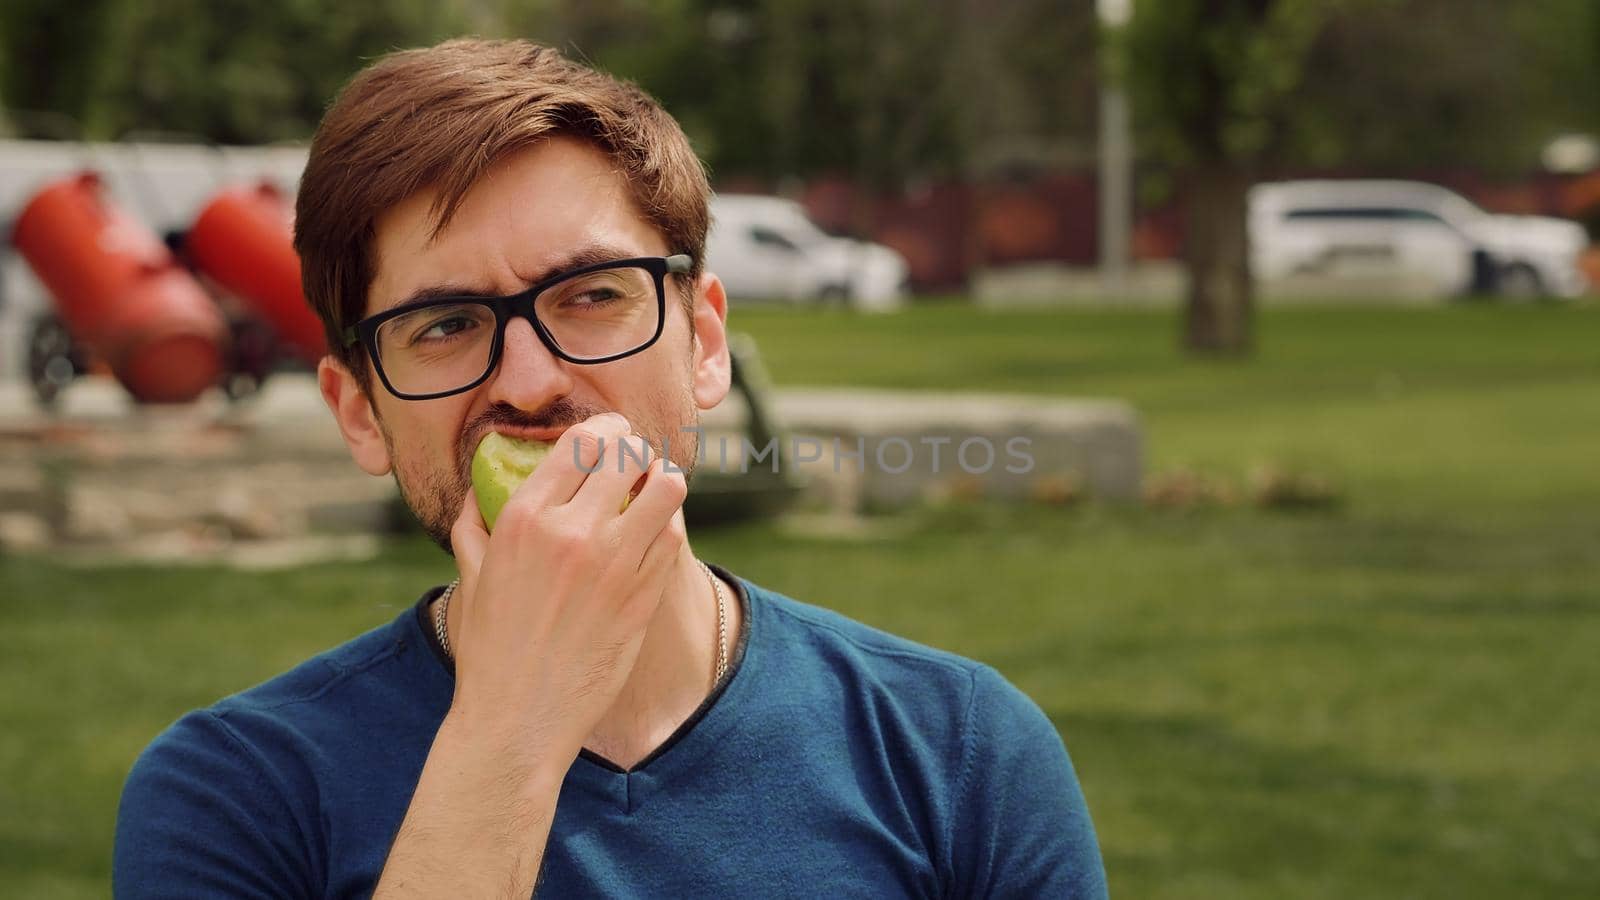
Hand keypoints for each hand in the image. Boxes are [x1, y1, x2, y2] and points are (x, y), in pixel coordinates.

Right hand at [444, 412, 688, 763]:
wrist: (520, 717)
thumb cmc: (490, 649)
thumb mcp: (469, 576)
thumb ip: (473, 522)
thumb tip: (482, 486)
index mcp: (524, 518)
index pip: (581, 441)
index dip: (604, 431)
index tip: (610, 436)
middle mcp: (572, 532)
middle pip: (628, 453)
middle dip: (635, 449)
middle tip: (635, 461)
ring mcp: (614, 564)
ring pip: (666, 487)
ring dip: (662, 480)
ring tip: (654, 490)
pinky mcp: (644, 595)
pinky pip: (673, 535)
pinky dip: (668, 524)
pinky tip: (656, 531)